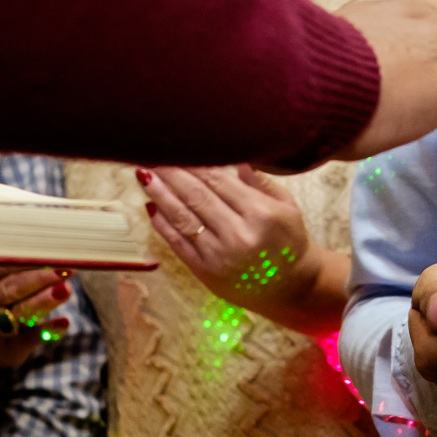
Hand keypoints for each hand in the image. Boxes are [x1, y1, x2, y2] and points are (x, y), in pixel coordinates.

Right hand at [0, 266, 73, 370]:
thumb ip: (24, 270)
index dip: (34, 260)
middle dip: (42, 278)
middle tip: (68, 270)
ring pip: (20, 311)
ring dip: (44, 300)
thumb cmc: (1, 303)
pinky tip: (63, 322)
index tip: (58, 254)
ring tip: (66, 290)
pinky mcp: (6, 348)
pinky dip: (47, 329)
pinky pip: (29, 337)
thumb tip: (57, 256)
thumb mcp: (3, 283)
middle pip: (13, 287)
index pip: (6, 265)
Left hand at [138, 165, 347, 335]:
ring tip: (145, 174)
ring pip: (182, 218)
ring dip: (160, 194)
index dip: (194, 164)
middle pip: (196, 196)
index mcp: (260, 214)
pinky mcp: (205, 272)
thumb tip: (235, 160)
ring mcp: (218, 255)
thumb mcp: (287, 207)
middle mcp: (238, 234)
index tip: (178, 149)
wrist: (292, 287)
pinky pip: (177, 243)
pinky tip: (151, 206)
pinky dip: (162, 224)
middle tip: (153, 154)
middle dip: (171, 174)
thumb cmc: (289, 241)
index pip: (218, 181)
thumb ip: (262, 183)